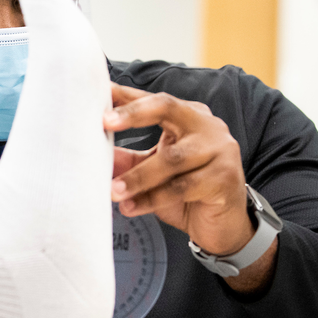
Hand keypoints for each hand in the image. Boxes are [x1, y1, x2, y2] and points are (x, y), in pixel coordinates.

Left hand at [105, 83, 252, 257]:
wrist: (224, 226)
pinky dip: (152, 198)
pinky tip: (131, 207)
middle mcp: (206, 125)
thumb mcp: (153, 172)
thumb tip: (92, 152)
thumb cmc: (187, 191)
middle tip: (105, 123)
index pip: (153, 100)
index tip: (100, 92)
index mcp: (188, 116)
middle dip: (133, 113)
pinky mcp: (224, 178)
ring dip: (137, 176)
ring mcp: (220, 149)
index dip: (126, 96)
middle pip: (167, 108)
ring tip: (113, 191)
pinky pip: (182, 187)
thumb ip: (127, 160)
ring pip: (171, 158)